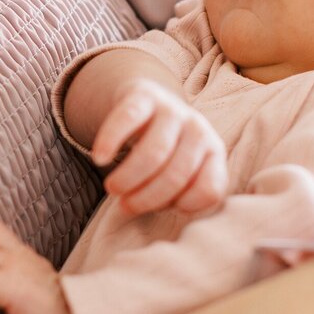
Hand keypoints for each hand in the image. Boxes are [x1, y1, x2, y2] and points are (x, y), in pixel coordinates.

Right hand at [92, 83, 227, 217]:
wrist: (150, 102)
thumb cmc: (166, 150)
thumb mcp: (182, 171)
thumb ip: (180, 194)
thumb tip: (152, 217)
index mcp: (214, 153)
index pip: (208, 189)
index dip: (183, 206)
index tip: (160, 209)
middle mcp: (199, 130)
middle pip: (177, 174)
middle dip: (148, 198)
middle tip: (126, 206)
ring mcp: (173, 110)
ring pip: (155, 152)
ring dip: (130, 177)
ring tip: (112, 189)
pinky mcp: (145, 95)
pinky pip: (128, 119)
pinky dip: (112, 142)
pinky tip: (100, 159)